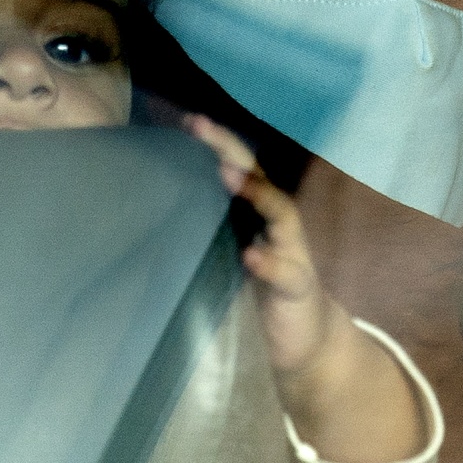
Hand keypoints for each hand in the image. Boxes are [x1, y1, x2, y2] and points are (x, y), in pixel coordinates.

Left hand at [183, 113, 342, 373]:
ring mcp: (294, 252)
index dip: (215, 143)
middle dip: (229, 149)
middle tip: (200, 127)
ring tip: (227, 175)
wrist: (307, 341)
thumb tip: (155, 210)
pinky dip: (269, 262)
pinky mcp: (300, 287)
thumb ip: (208, 231)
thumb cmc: (260, 292)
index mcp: (257, 213)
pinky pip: (287, 272)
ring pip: (281, 213)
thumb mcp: (228, 256)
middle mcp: (278, 224)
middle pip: (257, 176)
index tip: (185, 121)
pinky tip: (250, 255)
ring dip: (255, 193)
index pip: (237, 167)